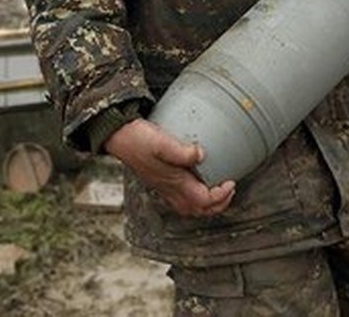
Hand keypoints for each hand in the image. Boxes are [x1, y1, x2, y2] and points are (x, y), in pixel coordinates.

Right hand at [103, 118, 235, 216]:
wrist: (118, 136)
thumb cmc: (137, 139)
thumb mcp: (161, 142)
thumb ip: (183, 151)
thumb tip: (201, 155)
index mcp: (174, 183)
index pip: (204, 201)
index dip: (221, 196)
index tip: (230, 182)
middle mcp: (169, 189)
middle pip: (198, 210)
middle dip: (218, 204)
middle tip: (228, 189)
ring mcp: (164, 187)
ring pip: (189, 207)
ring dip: (206, 203)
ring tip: (216, 190)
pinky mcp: (159, 180)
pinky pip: (181, 198)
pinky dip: (194, 197)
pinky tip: (196, 182)